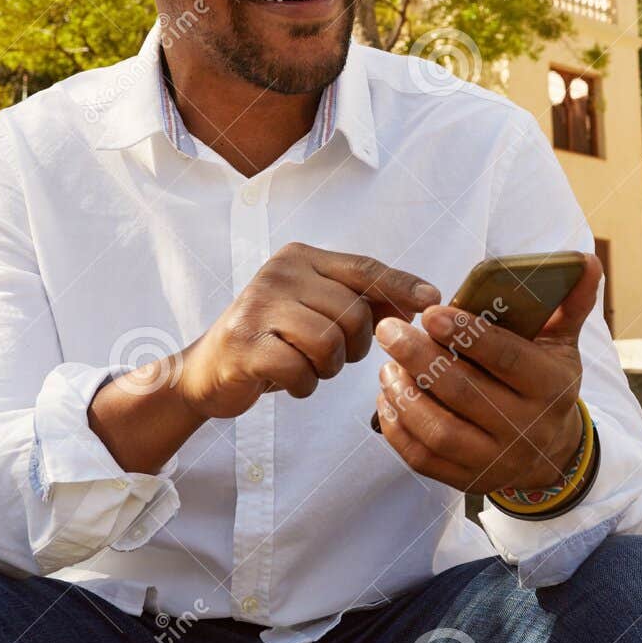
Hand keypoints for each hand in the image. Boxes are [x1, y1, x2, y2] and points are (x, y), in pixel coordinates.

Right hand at [176, 242, 440, 421]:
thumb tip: (421, 301)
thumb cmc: (273, 340)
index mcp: (300, 258)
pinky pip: (300, 369)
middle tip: (329, 356)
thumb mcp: (315, 310)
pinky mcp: (244, 343)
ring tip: (306, 366)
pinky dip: (303, 385)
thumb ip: (360, 301)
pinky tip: (288, 381)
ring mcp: (258, 307)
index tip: (433, 300)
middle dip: (352, 346)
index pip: (364, 268)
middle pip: (352, 313)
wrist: (208, 369)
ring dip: (327, 368)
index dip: (401, 285)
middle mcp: (278, 273)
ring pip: (329, 342)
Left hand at [373, 254, 602, 494]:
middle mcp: (526, 428)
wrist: (551, 453)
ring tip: (386, 364)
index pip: (507, 358)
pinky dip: (397, 429)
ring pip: (440, 430)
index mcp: (552, 387)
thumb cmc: (545, 384)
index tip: (430, 312)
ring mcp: (496, 460)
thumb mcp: (562, 345)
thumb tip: (585, 259)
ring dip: (404, 394)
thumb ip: (568, 303)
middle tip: (388, 330)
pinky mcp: (468, 481)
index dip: (467, 334)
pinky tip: (387, 396)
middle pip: (463, 392)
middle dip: (419, 357)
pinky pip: (423, 459)